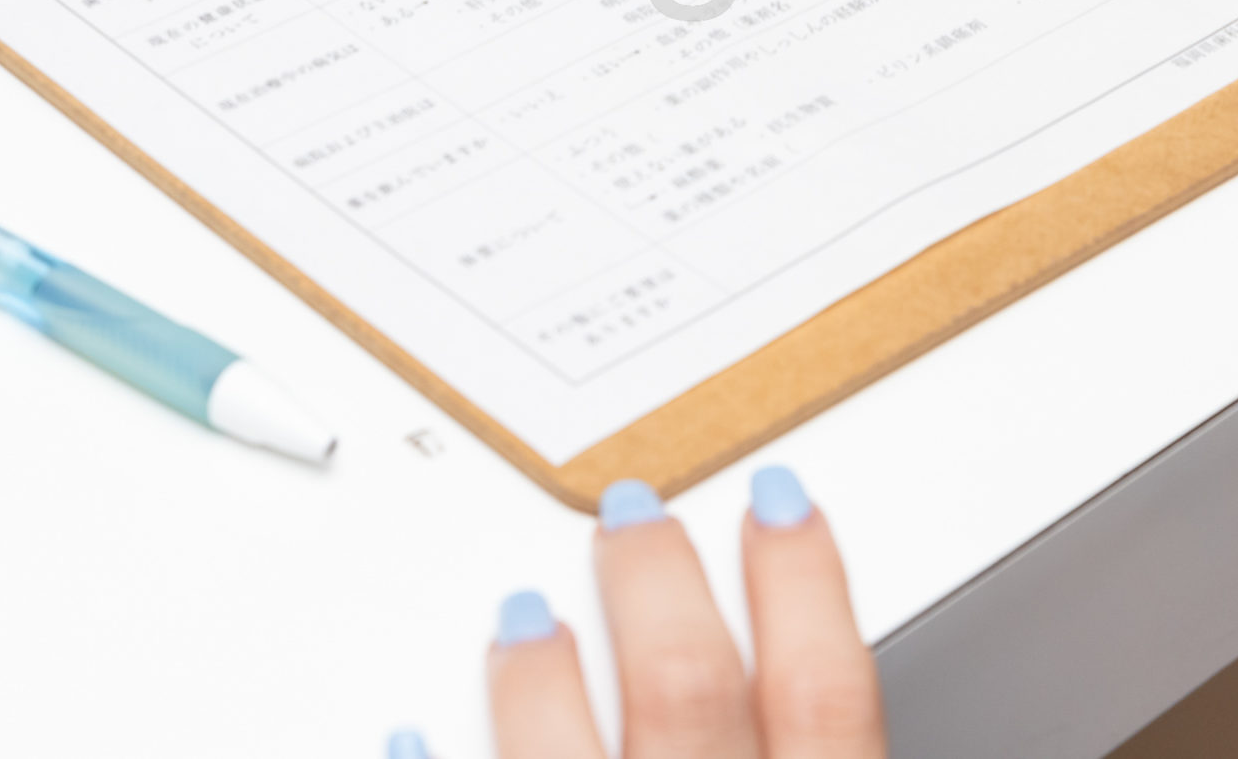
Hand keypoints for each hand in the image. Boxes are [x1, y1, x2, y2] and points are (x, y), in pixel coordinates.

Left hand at [438, 467, 880, 758]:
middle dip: (655, 586)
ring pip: (564, 754)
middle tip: (631, 514)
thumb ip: (821, 755)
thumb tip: (818, 704)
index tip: (779, 505)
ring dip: (538, 676)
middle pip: (687, 691)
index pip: (825, 696)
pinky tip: (411, 733)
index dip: (806, 586)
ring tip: (521, 613)